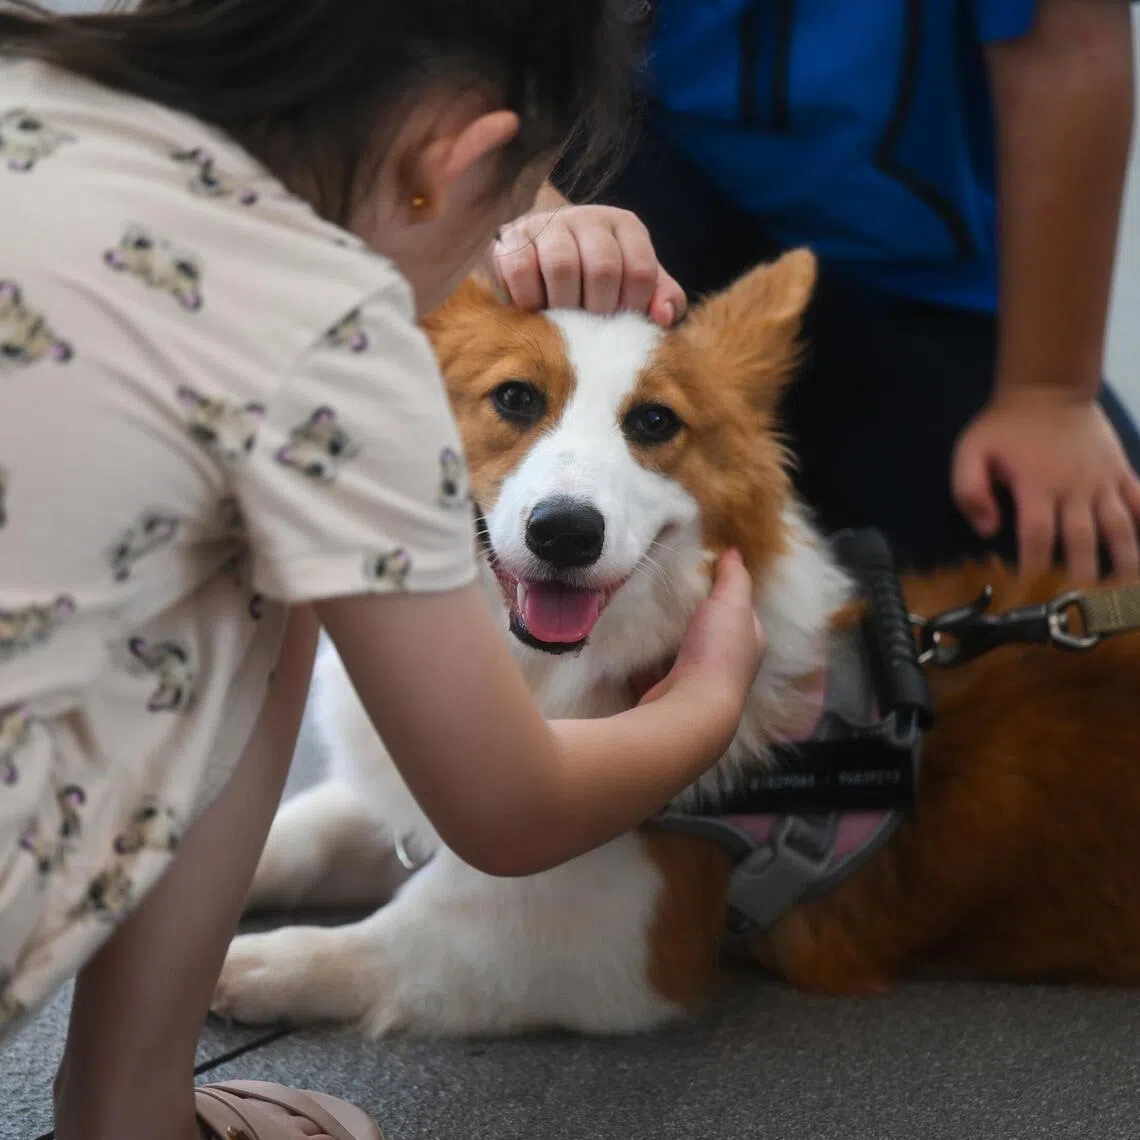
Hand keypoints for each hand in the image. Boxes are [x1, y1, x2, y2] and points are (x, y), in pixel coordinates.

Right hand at [492, 205, 686, 326]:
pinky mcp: (511, 239)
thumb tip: (663, 316)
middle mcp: (588, 217)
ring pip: (561, 265)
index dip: (632, 306)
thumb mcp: (636, 287)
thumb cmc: (598, 282)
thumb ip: (662, 299)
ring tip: (563, 318)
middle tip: (590, 323)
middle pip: (603, 268)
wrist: (543, 260)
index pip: (641, 270)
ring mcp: (548, 225)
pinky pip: (520, 270)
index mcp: (626, 226)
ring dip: (564, 305)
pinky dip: (529, 299)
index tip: (620, 318)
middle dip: (598, 308)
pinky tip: (536, 308)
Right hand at [638, 550, 765, 711]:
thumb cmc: (717, 653)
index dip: (728, 590)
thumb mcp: (732, 603)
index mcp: (749, 642)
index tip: (703, 570)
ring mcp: (698, 683)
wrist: (689, 709)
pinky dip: (644, 659)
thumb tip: (735, 552)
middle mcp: (728, 666)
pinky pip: (654, 671)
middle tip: (670, 587)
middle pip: (711, 632)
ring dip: (668, 636)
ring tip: (647, 609)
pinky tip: (631, 641)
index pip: (743, 610)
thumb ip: (734, 577)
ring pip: (683, 651)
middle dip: (694, 613)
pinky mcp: (669, 694)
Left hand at [952, 391, 1139, 581]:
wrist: (1047, 390)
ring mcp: (1101, 480)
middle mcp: (1073, 487)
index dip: (1033, 565)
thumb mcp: (971, 452)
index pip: (1037, 535)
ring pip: (1119, 525)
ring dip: (1124, 557)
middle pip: (1082, 538)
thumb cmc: (1004, 427)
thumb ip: (969, 491)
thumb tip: (987, 529)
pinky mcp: (1119, 471)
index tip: (1030, 589)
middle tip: (1081, 601)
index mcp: (1036, 486)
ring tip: (1125, 586)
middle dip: (1082, 573)